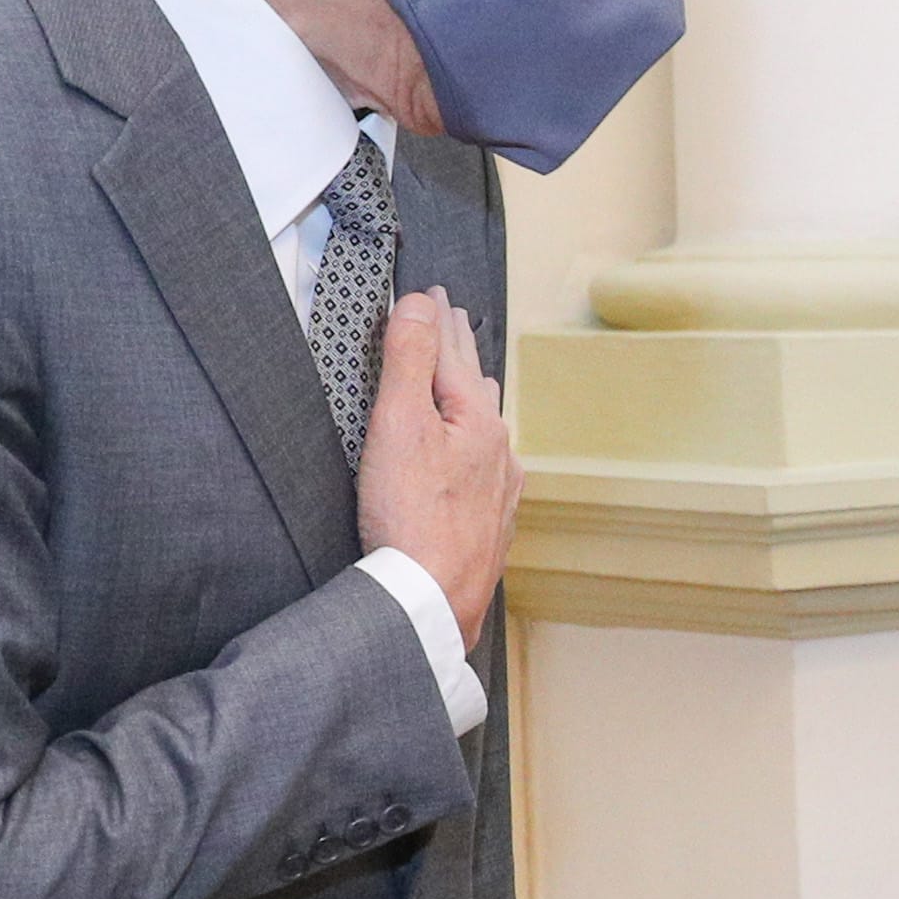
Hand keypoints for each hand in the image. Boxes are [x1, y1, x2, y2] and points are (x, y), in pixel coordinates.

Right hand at [356, 289, 519, 648]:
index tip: (435, 295)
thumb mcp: (399, 424)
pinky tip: (477, 459)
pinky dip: (475, 445)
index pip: (453, 355)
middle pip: (476, 388)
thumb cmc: (411, 518)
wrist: (431, 602)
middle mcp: (499, 453)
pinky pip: (486, 469)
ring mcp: (498, 491)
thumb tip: (419, 305)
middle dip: (460, 352)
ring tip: (470, 378)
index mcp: (478, 422)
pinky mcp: (487, 525)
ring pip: (488, 429)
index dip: (438, 321)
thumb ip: (408, 361)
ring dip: (473, 396)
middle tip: (452, 322)